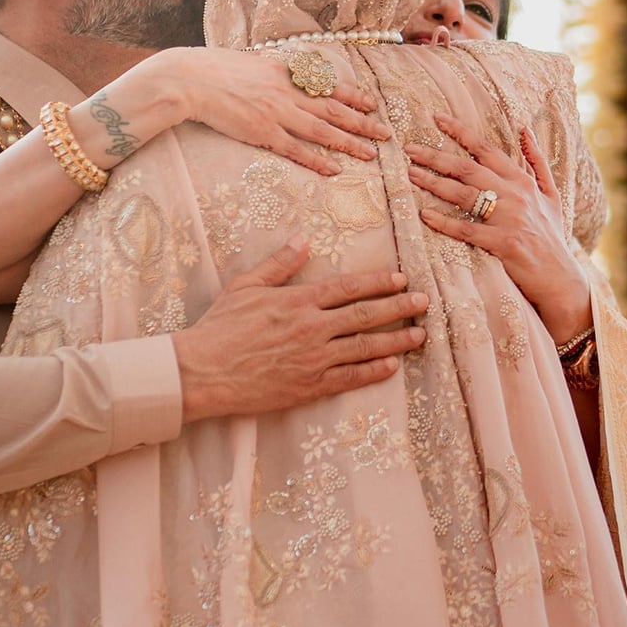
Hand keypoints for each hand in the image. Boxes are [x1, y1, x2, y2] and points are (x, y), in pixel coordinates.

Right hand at [169, 47, 390, 174]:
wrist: (191, 80)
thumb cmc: (216, 69)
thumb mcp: (254, 62)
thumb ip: (276, 71)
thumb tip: (291, 74)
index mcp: (287, 71)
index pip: (330, 85)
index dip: (355, 97)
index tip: (373, 105)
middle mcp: (288, 91)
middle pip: (335, 110)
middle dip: (363, 123)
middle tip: (386, 134)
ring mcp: (277, 113)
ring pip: (323, 131)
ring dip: (349, 144)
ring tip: (370, 155)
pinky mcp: (263, 132)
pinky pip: (296, 150)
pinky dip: (318, 160)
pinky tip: (334, 170)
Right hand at [171, 236, 427, 422]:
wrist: (202, 372)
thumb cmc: (220, 326)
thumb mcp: (246, 286)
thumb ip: (279, 264)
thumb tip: (304, 239)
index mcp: (298, 301)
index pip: (348, 288)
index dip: (378, 283)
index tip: (401, 279)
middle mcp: (312, 328)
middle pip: (365, 315)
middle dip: (398, 308)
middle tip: (424, 303)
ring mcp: (313, 360)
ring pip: (364, 348)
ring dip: (395, 341)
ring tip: (419, 335)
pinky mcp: (308, 387)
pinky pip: (349, 378)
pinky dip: (372, 372)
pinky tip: (391, 367)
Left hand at [406, 114, 590, 343]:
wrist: (562, 280)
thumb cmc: (551, 236)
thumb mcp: (551, 195)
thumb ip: (536, 161)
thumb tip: (525, 129)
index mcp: (523, 181)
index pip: (486, 149)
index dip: (460, 132)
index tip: (437, 118)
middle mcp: (516, 195)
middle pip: (468, 168)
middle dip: (436, 156)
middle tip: (409, 149)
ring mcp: (510, 219)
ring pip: (464, 195)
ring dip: (433, 183)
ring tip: (410, 174)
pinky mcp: (503, 244)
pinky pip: (467, 229)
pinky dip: (444, 222)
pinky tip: (424, 214)